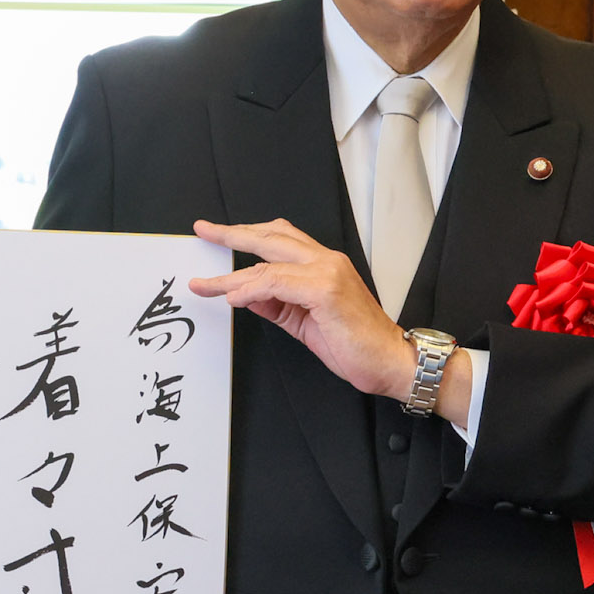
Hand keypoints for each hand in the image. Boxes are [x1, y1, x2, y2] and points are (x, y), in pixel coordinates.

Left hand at [188, 219, 470, 422]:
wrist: (390, 363)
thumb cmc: (356, 345)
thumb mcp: (304, 322)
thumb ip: (276, 305)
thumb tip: (244, 294)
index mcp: (324, 265)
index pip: (279, 240)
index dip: (248, 236)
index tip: (218, 236)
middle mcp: (326, 260)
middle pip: (271, 236)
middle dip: (232, 233)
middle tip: (203, 230)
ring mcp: (326, 272)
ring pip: (268, 262)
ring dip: (231, 276)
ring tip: (205, 284)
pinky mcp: (325, 290)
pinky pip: (276, 283)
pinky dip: (250, 289)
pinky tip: (233, 297)